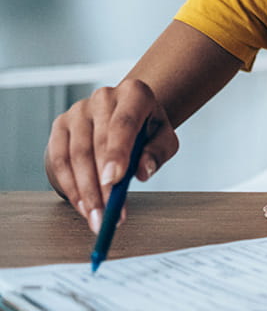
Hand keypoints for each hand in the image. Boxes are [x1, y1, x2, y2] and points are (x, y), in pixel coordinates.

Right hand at [44, 79, 177, 232]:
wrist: (129, 115)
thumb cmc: (148, 129)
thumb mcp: (164, 138)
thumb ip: (158, 153)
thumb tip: (142, 171)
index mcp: (134, 94)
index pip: (124, 123)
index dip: (117, 153)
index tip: (114, 181)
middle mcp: (103, 97)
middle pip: (97, 144)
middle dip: (101, 185)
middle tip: (108, 214)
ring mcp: (78, 110)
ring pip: (75, 155)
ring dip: (84, 191)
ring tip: (97, 217)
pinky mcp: (60, 125)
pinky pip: (58, 159)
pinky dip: (69, 186)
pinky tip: (82, 205)